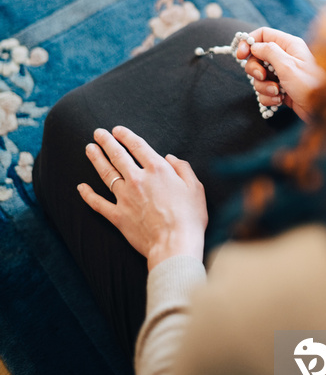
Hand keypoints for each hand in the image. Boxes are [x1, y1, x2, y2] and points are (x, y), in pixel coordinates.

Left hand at [77, 126, 207, 270]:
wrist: (175, 244)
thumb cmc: (190, 217)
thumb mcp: (195, 187)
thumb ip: (183, 168)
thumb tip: (170, 158)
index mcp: (158, 169)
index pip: (137, 146)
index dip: (126, 136)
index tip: (117, 130)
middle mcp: (138, 179)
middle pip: (118, 155)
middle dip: (106, 142)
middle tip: (97, 133)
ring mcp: (125, 198)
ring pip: (106, 174)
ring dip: (96, 159)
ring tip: (89, 148)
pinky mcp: (118, 216)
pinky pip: (98, 203)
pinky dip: (88, 195)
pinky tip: (81, 187)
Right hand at [236, 27, 325, 121]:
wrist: (323, 111)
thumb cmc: (311, 86)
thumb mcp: (288, 65)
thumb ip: (269, 52)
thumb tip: (254, 45)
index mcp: (289, 45)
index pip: (263, 34)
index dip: (248, 43)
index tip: (240, 55)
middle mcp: (285, 57)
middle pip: (257, 57)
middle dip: (255, 70)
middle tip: (262, 77)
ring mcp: (282, 74)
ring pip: (259, 77)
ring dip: (263, 87)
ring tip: (277, 92)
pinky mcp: (281, 89)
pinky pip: (264, 91)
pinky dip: (268, 97)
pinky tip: (279, 100)